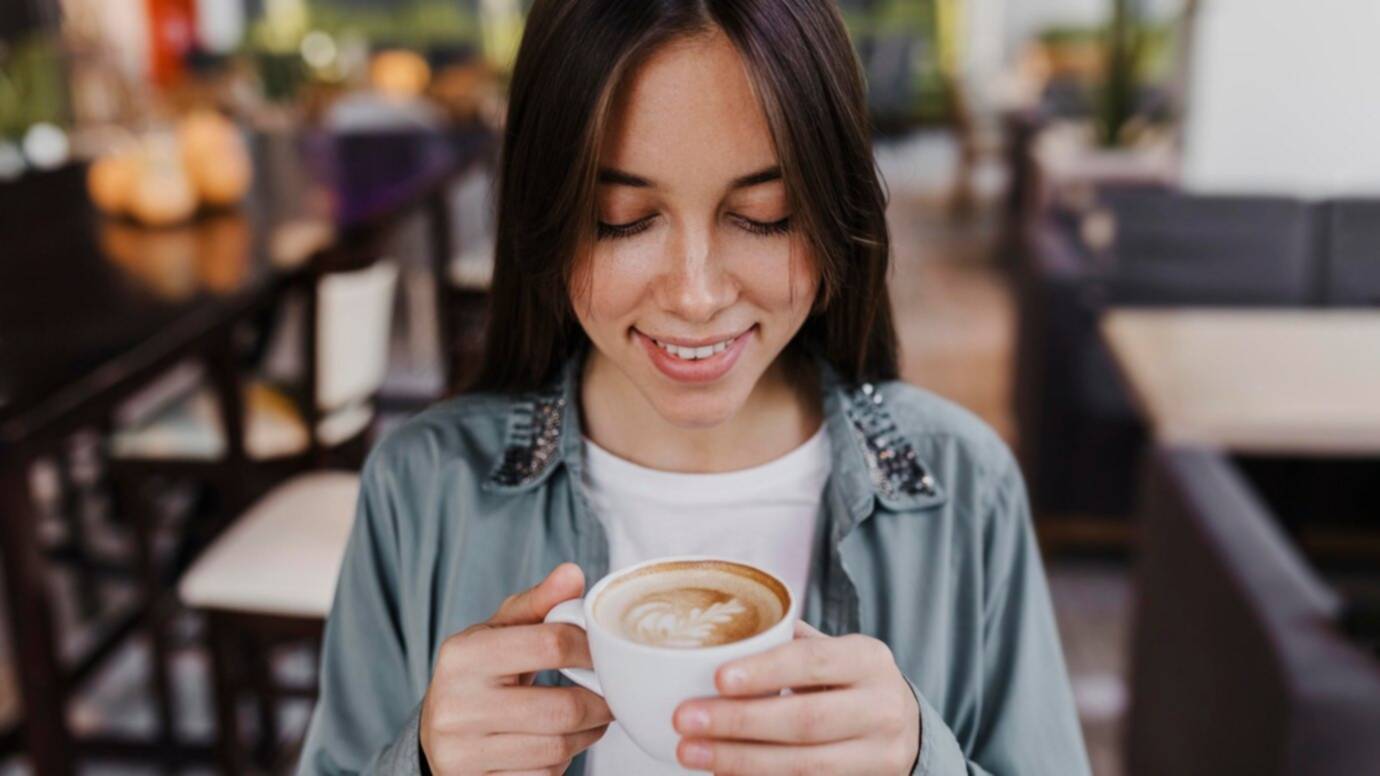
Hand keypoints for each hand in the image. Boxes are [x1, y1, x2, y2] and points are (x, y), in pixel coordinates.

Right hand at [420, 563, 612, 774]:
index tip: (604, 654)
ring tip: (591, 719)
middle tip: (610, 696)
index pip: (550, 645)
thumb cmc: (478, 675)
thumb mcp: (497, 632)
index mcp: (463, 655)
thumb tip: (572, 574)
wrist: (435, 734)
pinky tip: (560, 745)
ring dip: (587, 735)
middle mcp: (457, 705)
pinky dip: (561, 763)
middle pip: (561, 708)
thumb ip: (537, 604)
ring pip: (556, 748)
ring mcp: (463, 752)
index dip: (590, 650)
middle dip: (599, 703)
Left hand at [673, 622, 919, 774]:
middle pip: (806, 720)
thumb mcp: (833, 652)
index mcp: (869, 660)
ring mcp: (879, 755)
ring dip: (740, 760)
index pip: (814, 662)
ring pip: (805, 765)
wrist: (904, 727)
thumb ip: (787, 646)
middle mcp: (882, 707)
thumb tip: (718, 640)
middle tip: (686, 718)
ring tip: (691, 751)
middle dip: (739, 722)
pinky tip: (722, 773)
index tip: (717, 679)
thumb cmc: (849, 681)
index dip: (766, 671)